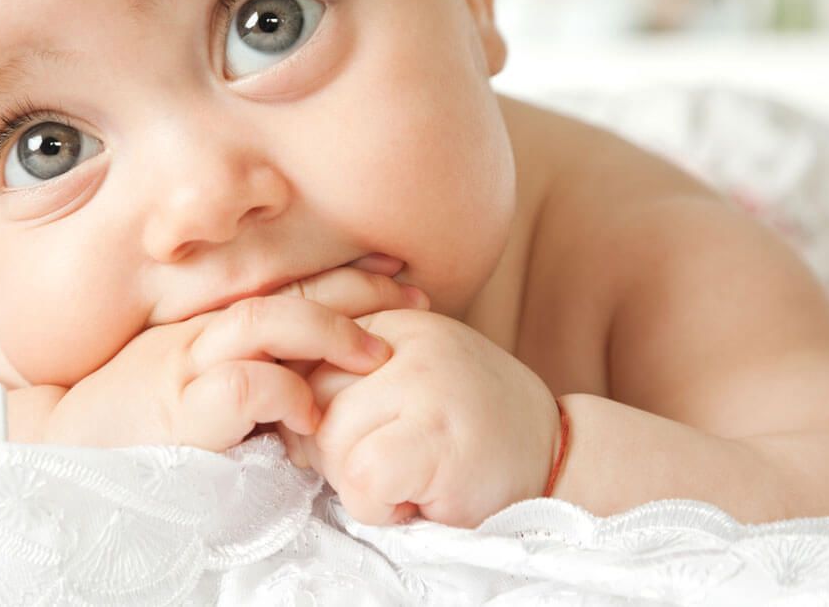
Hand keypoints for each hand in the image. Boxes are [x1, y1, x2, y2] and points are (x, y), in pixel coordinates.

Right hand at [42, 256, 428, 448]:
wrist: (67, 446)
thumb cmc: (136, 418)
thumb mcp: (192, 377)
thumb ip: (244, 362)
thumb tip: (314, 372)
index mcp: (211, 323)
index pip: (287, 284)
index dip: (346, 273)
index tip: (398, 270)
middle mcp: (203, 333)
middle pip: (289, 292)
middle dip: (358, 288)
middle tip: (414, 296)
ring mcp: (190, 366)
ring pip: (268, 323)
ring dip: (330, 334)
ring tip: (377, 356)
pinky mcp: (182, 411)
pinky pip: (245, 387)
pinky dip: (286, 395)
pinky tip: (311, 415)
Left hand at [290, 310, 560, 528]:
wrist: (558, 459)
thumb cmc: (468, 428)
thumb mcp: (408, 377)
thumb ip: (347, 373)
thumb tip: (270, 398)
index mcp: (391, 319)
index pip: (301, 352)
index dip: (307, 408)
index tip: (347, 433)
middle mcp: (407, 340)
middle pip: (307, 400)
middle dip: (328, 449)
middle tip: (384, 463)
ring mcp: (426, 383)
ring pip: (328, 442)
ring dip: (356, 483)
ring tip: (408, 478)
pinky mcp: (438, 437)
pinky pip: (362, 479)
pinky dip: (378, 509)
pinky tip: (414, 499)